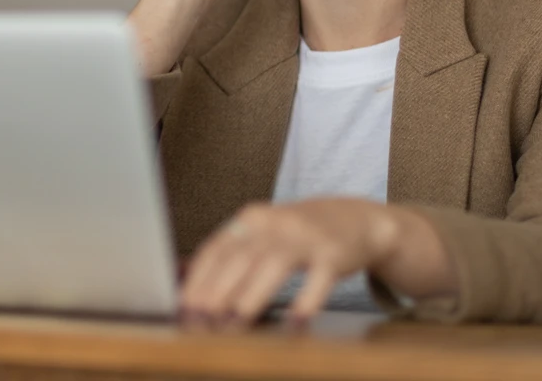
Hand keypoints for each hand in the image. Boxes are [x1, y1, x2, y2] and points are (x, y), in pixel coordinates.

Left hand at [179, 198, 453, 326]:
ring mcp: (306, 237)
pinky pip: (318, 279)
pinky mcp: (334, 254)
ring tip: (235, 324)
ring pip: (274, 265)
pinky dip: (306, 300)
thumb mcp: (263, 234)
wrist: (356, 219)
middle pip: (240, 256)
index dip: (198, 279)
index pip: (216, 248)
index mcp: (252, 219)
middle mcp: (276, 223)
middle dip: (218, 291)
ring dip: (252, 296)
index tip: (184, 307)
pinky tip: (295, 323)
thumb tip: (186, 288)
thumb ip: (231, 256)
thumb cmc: (298, 235)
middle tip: (202, 321)